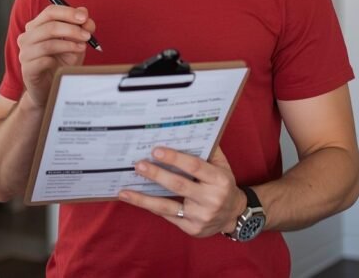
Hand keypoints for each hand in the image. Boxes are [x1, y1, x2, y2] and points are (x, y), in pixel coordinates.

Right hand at [18, 5, 96, 107]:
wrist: (50, 89)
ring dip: (68, 45)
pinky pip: (43, 61)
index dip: (68, 12)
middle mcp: (27, 37)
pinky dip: (58, 60)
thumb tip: (84, 14)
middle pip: (49, 26)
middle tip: (87, 36)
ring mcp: (24, 53)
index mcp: (36, 26)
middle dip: (72, 29)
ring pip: (48, 44)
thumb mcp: (75, 43)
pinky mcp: (27, 69)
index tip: (84, 18)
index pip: (50, 12)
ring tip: (81, 48)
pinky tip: (65, 64)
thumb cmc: (61, 63)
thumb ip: (81, 28)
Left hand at [118, 146, 245, 237]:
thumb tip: (189, 128)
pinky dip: (150, 207)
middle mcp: (211, 199)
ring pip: (167, 206)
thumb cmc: (222, 185)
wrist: (233, 215)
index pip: (194, 167)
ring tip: (124, 192)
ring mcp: (200, 216)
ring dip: (144, 199)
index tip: (156, 150)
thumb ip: (208, 150)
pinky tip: (134, 200)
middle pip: (178, 185)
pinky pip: (167, 216)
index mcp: (219, 180)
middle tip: (138, 165)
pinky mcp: (191, 229)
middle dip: (156, 174)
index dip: (175, 158)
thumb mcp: (222, 166)